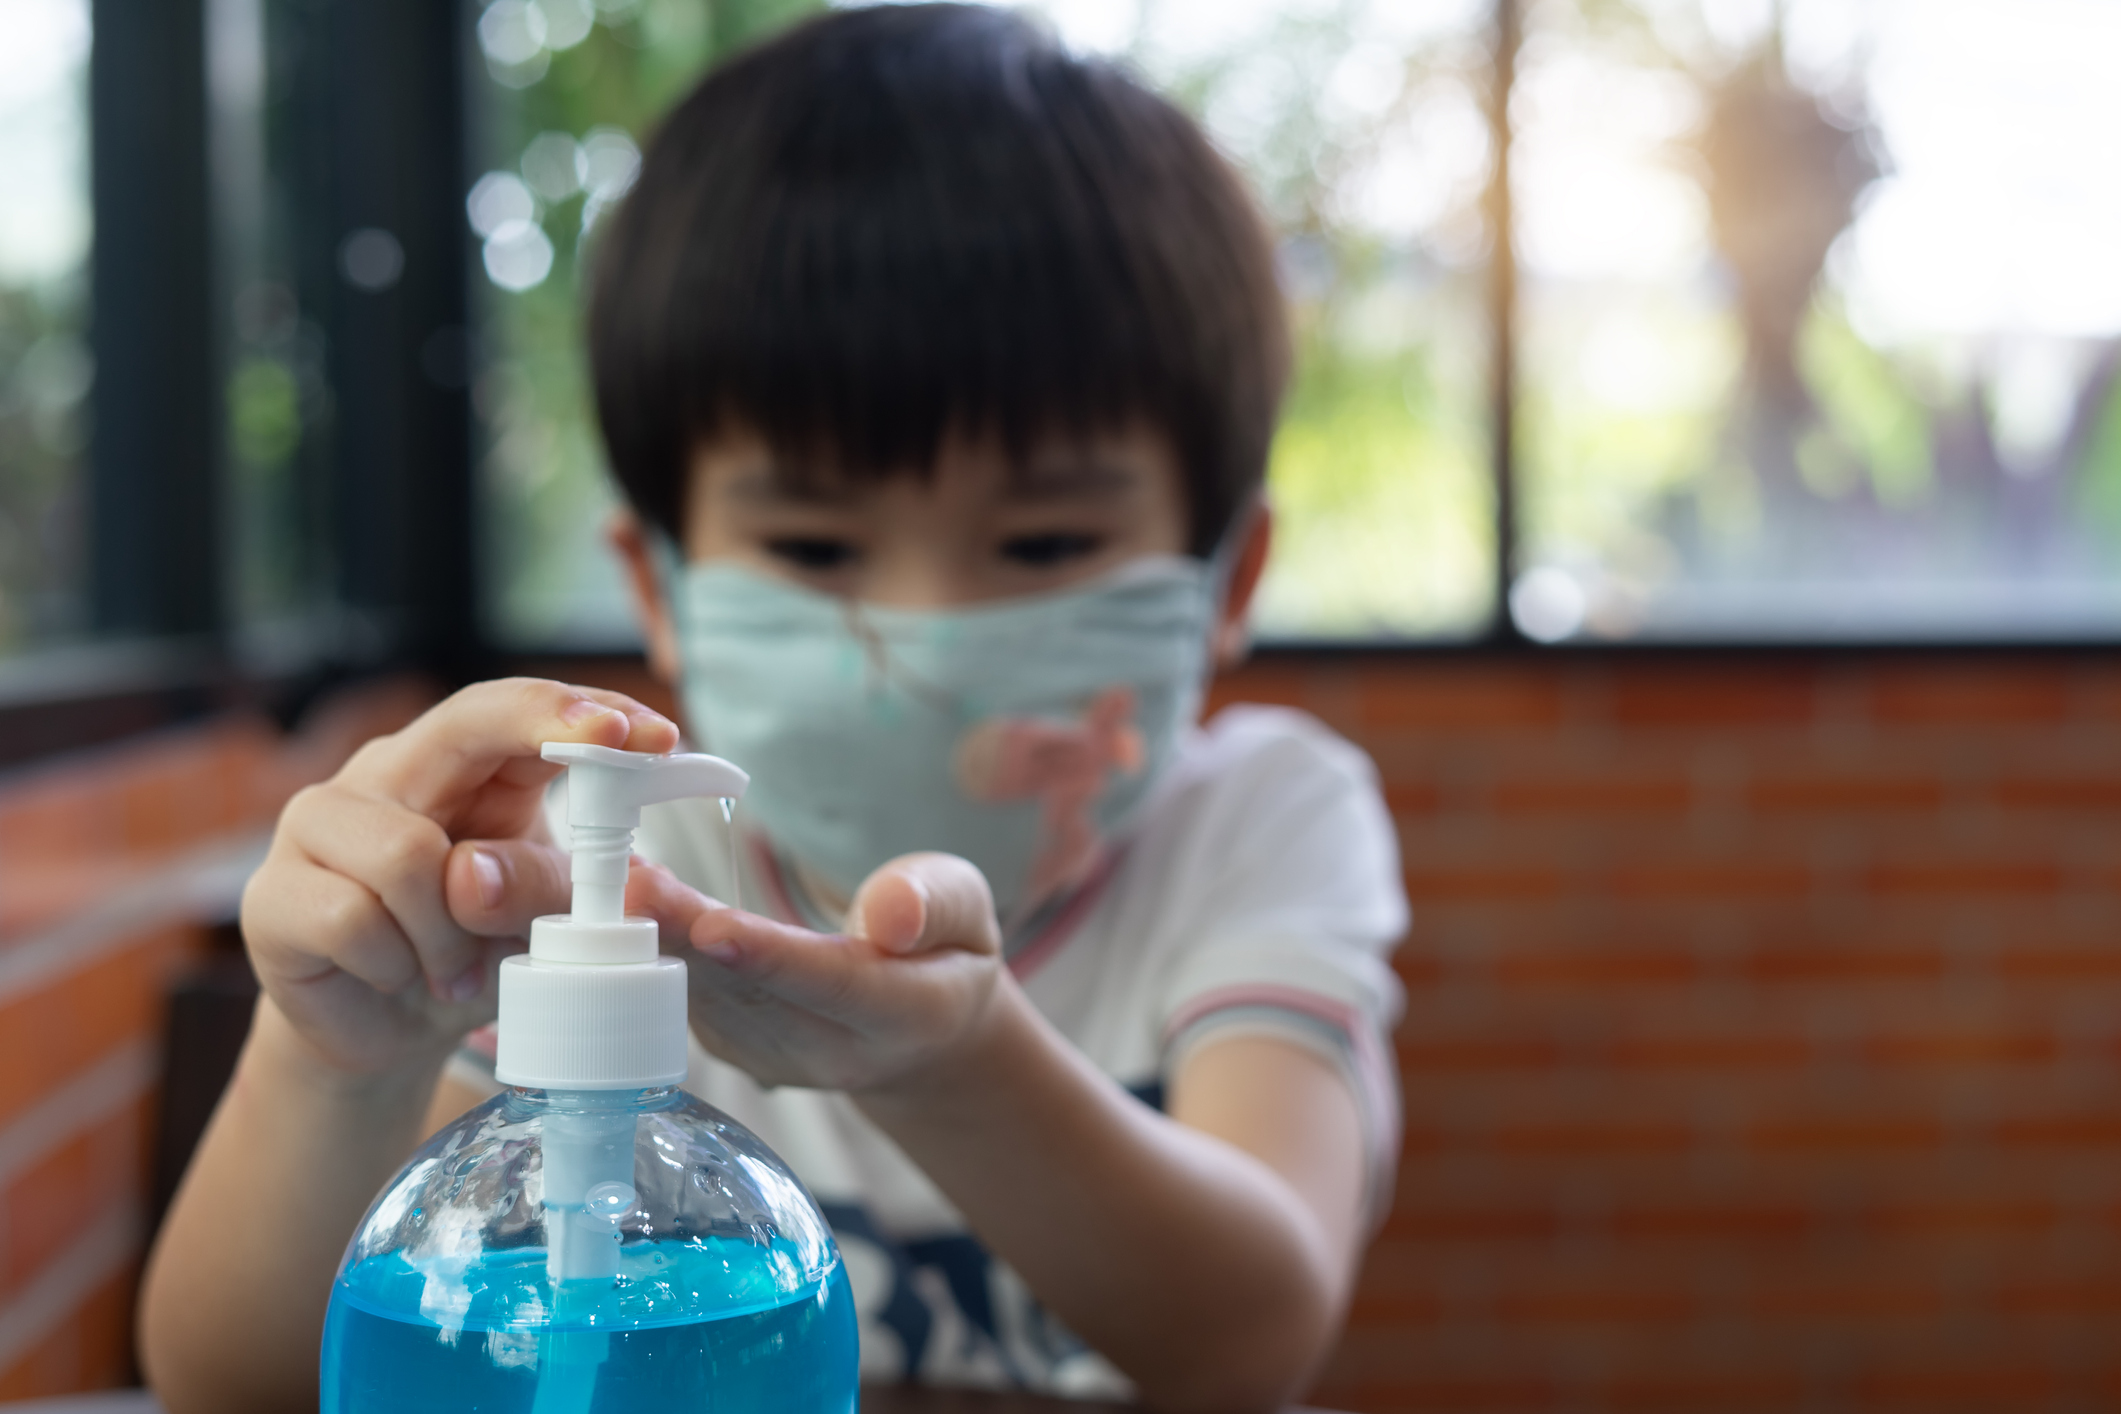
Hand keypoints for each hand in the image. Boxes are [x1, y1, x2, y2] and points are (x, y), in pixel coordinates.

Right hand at [240, 677, 677, 1075]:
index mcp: (465, 769)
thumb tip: (476, 875)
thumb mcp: (540, 924)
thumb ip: (552, 889)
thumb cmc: (470, 955)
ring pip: (408, 852)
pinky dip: (397, 963)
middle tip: (612, 748)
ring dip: (451, 930)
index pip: (516, 711)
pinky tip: (398, 977)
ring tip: (453, 968)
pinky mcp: (272, 892)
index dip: (580, 711)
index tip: (654, 732)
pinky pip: (353, 917)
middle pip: (461, 725)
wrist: (385, 1035)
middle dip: (542, 729)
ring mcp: (320, 823)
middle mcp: (390, 774)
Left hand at [627, 852, 1005, 1093]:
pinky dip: (658, 949)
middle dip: (686, 936)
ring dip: (658, 941)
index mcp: (904, 1015)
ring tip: (620, 877)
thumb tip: (887, 914)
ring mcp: (775, 1058)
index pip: (830, 984)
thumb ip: (933, 904)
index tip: (713, 925)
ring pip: (709, 995)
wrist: (922, 1035)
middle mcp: (832, 1050)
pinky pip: (690, 998)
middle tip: (634, 883)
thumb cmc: (946, 953)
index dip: (768, 956)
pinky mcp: (735, 1048)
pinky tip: (630, 900)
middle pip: (749, 989)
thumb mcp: (968, 912)